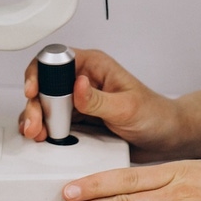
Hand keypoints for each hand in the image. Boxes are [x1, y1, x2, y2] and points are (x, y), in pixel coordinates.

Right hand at [18, 49, 200, 161]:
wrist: (167, 138)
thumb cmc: (155, 115)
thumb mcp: (127, 107)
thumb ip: (98, 99)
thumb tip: (76, 85)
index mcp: (94, 66)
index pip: (57, 60)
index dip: (40, 73)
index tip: (34, 91)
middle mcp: (82, 80)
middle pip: (45, 84)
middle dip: (34, 103)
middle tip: (35, 123)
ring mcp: (78, 101)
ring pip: (45, 105)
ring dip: (36, 119)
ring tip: (37, 134)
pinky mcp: (78, 120)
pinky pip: (54, 122)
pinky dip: (45, 131)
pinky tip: (44, 140)